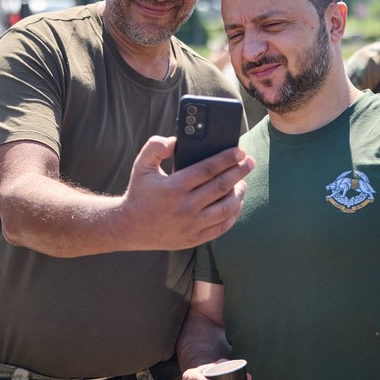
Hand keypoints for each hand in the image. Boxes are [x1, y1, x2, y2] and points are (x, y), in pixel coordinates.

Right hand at [119, 136, 254, 250]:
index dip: (227, 158)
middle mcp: (184, 208)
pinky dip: (233, 214)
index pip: (208, 169)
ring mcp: (191, 225)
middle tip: (249, 161)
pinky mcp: (194, 238)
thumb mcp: (141, 166)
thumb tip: (175, 140)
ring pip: (226, 208)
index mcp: (173, 187)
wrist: (129, 227)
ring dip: (239, 193)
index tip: (239, 151)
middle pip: (221, 187)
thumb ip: (155, 147)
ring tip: (243, 182)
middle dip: (239, 172)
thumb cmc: (140, 192)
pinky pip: (222, 227)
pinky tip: (237, 202)